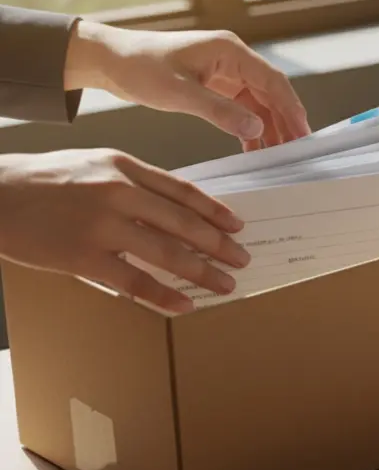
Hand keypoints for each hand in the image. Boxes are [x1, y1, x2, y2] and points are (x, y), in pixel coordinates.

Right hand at [0, 149, 249, 313]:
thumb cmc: (44, 182)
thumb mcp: (93, 165)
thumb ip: (134, 182)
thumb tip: (177, 208)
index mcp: (123, 167)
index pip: (183, 191)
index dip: (215, 211)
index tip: (238, 226)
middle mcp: (117, 192)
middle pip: (183, 223)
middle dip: (219, 244)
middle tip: (242, 259)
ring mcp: (101, 226)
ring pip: (167, 252)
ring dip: (202, 272)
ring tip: (225, 283)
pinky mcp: (83, 257)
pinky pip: (134, 281)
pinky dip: (164, 295)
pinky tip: (185, 304)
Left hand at [64, 21, 310, 149]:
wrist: (108, 60)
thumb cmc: (139, 67)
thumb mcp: (179, 92)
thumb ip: (220, 111)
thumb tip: (257, 129)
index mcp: (230, 51)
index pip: (273, 81)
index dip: (291, 109)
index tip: (303, 134)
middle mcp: (232, 59)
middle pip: (271, 93)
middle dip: (285, 122)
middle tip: (296, 151)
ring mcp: (225, 72)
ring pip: (259, 102)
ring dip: (268, 127)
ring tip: (277, 154)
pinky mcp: (215, 85)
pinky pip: (241, 108)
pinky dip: (249, 127)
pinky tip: (252, 147)